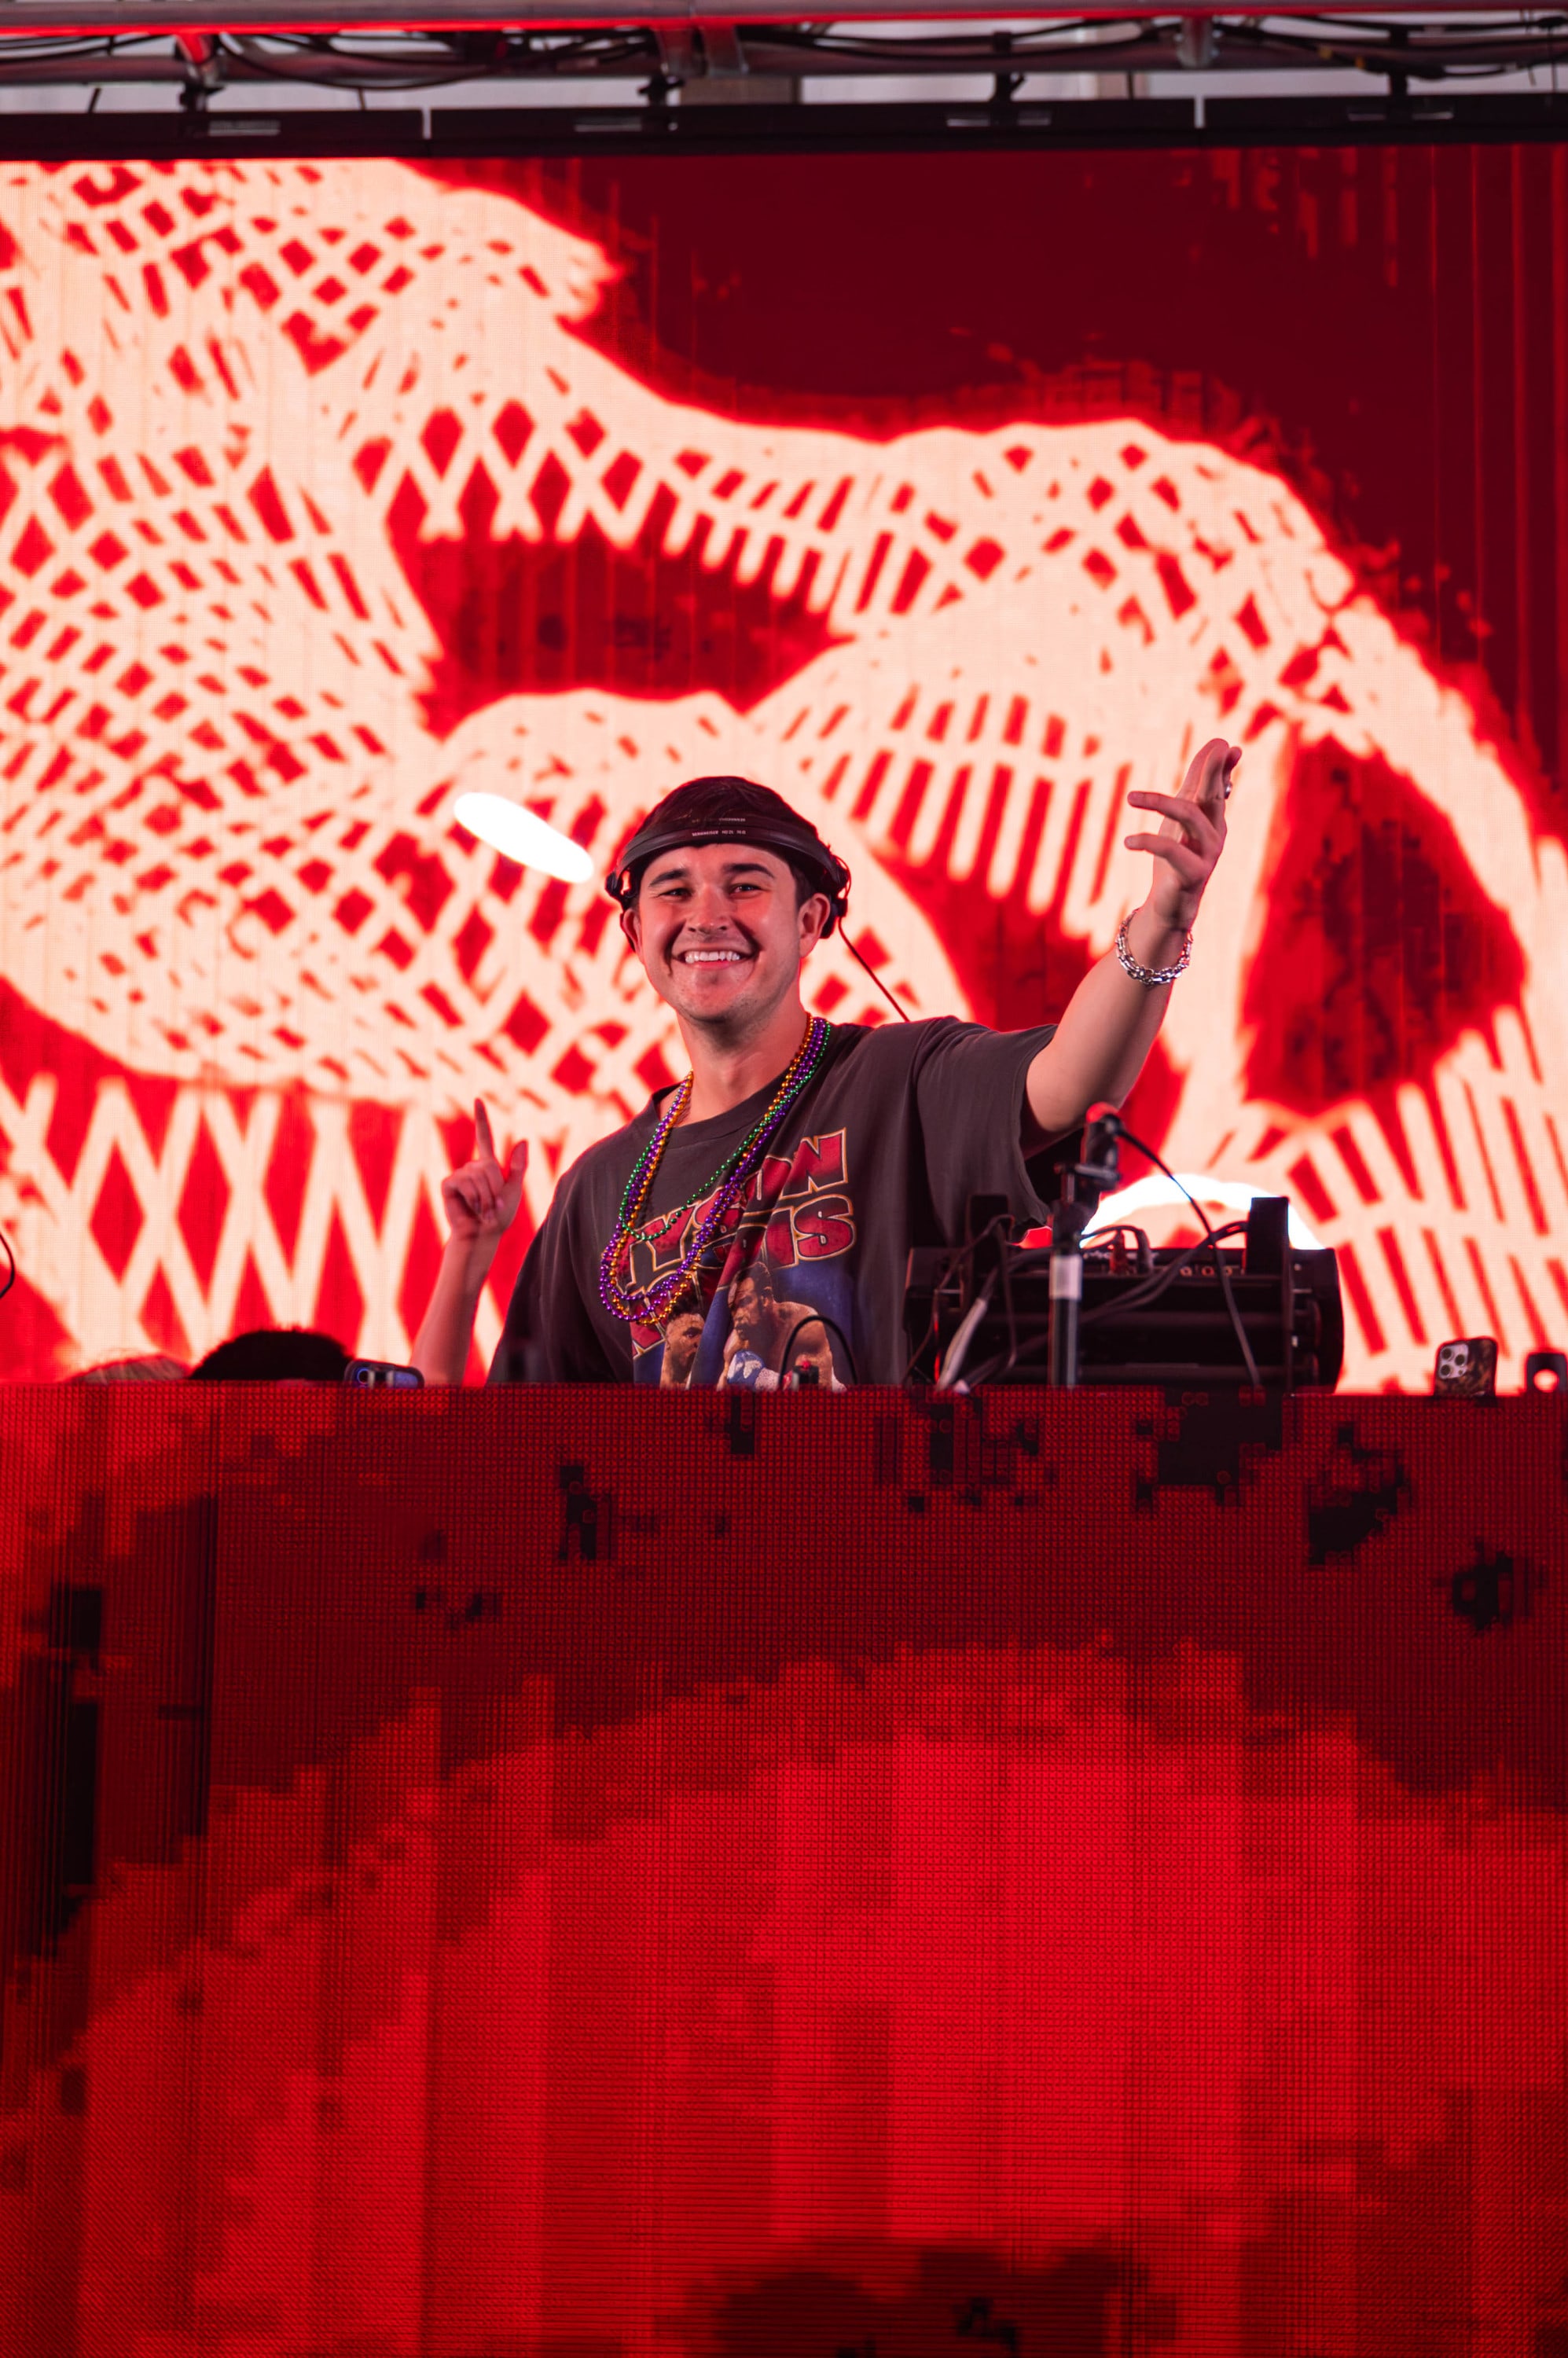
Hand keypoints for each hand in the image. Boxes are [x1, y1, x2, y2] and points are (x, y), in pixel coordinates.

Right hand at [440, 1099, 527, 1251]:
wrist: (482, 1235)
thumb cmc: (499, 1216)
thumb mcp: (514, 1190)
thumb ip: (518, 1166)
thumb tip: (523, 1139)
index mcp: (488, 1165)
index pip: (484, 1136)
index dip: (481, 1118)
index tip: (477, 1099)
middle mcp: (472, 1167)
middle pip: (488, 1165)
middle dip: (495, 1188)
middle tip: (495, 1207)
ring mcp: (459, 1174)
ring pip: (477, 1174)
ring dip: (486, 1196)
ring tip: (485, 1210)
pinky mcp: (448, 1184)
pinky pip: (463, 1181)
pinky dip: (473, 1196)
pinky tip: (471, 1208)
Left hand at [1123, 737, 1237, 930]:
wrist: (1170, 905)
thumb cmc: (1177, 857)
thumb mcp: (1183, 818)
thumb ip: (1198, 784)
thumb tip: (1219, 746)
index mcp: (1213, 819)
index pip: (1219, 786)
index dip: (1221, 766)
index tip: (1224, 744)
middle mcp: (1215, 833)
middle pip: (1213, 796)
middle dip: (1213, 771)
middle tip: (1216, 746)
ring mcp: (1207, 853)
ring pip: (1189, 816)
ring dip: (1159, 801)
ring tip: (1130, 797)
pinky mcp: (1193, 873)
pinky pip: (1171, 851)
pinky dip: (1148, 841)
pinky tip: (1127, 841)